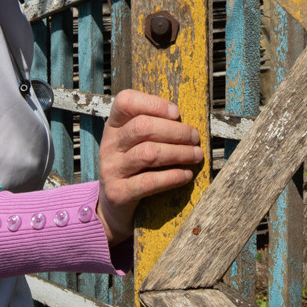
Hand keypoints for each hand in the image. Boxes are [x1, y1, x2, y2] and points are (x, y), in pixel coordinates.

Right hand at [96, 90, 202, 243]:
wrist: (114, 205)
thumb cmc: (133, 167)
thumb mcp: (135, 143)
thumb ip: (153, 128)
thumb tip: (186, 122)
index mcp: (114, 126)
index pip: (125, 102)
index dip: (153, 103)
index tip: (176, 113)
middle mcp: (109, 145)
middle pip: (142, 127)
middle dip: (175, 131)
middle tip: (195, 137)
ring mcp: (111, 169)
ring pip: (148, 153)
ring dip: (179, 153)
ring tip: (196, 155)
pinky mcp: (118, 193)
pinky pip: (149, 181)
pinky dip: (173, 177)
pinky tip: (186, 175)